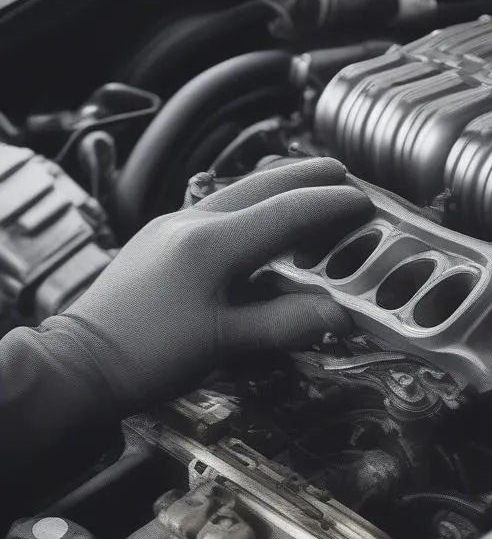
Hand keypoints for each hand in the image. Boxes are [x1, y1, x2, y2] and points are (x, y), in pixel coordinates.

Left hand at [51, 157, 371, 413]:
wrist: (79, 363)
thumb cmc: (147, 355)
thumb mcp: (224, 344)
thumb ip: (284, 325)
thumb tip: (339, 315)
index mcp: (211, 245)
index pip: (286, 214)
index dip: (330, 207)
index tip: (364, 203)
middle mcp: (190, 223)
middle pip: (261, 185)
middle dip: (306, 176)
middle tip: (343, 174)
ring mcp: (171, 226)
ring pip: (237, 190)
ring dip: (278, 185)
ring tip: (309, 184)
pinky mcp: (161, 239)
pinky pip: (218, 206)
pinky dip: (252, 203)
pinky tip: (262, 216)